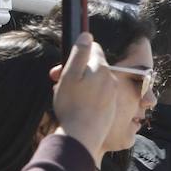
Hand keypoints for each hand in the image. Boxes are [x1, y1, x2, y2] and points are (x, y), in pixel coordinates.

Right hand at [50, 34, 118, 162]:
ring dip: (80, 87)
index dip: (78, 54)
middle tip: (58, 83)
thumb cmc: (72, 105)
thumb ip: (80, 53)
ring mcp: (112, 95)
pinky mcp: (111, 109)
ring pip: (94, 83)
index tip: (66, 65)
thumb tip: (87, 34)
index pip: (93, 48)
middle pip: (93, 67)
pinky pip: (97, 98)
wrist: (83, 136)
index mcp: (101, 68)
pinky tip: (76, 108)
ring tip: (66, 98)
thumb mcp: (70, 74)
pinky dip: (86, 100)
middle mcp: (111, 80)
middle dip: (77, 72)